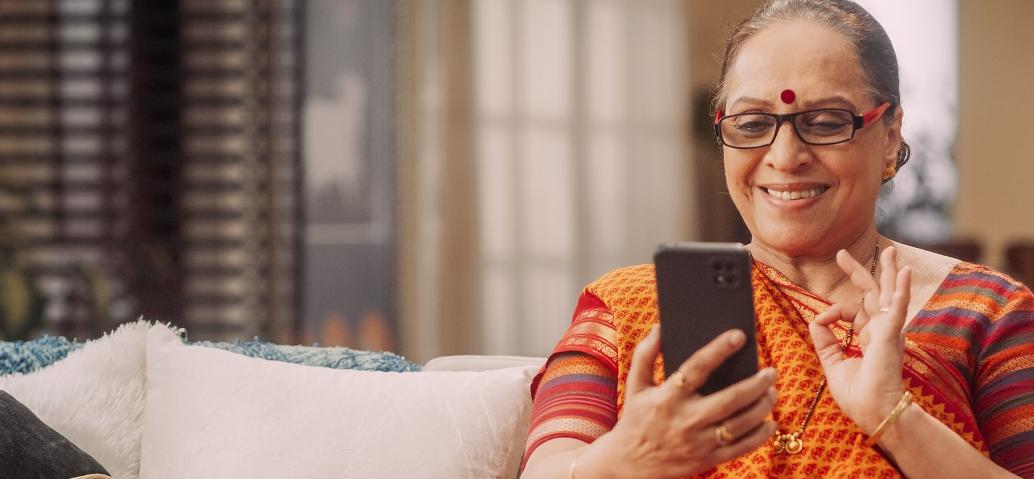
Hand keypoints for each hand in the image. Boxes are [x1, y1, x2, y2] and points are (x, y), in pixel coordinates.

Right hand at [583, 325, 776, 478]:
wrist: (628, 464)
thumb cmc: (635, 419)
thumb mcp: (635, 385)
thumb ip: (645, 354)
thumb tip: (660, 328)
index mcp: (667, 397)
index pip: (697, 367)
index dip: (719, 349)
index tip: (739, 335)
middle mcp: (685, 420)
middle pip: (729, 399)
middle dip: (755, 384)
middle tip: (771, 372)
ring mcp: (698, 443)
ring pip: (740, 424)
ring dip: (762, 407)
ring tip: (772, 392)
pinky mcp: (706, 460)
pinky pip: (740, 448)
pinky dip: (759, 436)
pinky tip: (770, 422)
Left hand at [809, 246, 911, 434]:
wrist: (874, 414)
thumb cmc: (859, 396)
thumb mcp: (834, 364)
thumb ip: (825, 342)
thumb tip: (814, 320)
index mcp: (870, 338)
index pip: (851, 311)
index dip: (831, 312)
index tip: (821, 320)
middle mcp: (881, 331)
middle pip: (871, 295)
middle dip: (858, 272)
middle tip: (843, 253)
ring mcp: (888, 333)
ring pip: (889, 295)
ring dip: (890, 273)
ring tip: (893, 253)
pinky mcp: (891, 337)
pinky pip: (896, 310)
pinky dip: (900, 292)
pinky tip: (904, 274)